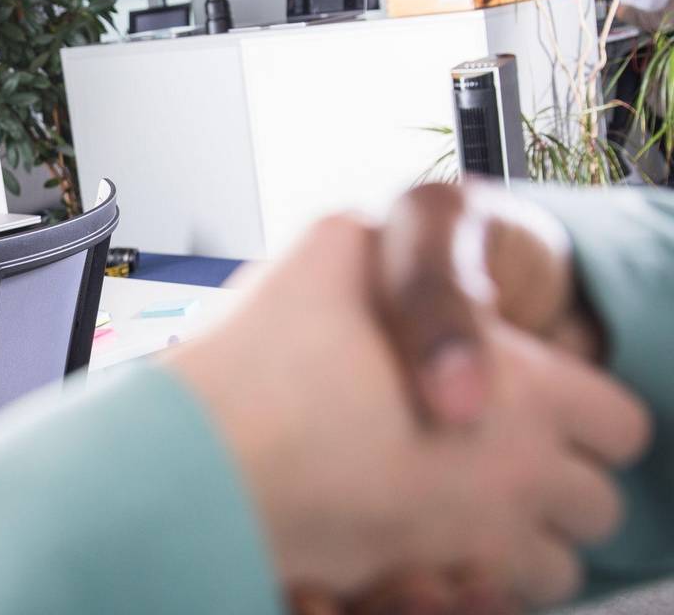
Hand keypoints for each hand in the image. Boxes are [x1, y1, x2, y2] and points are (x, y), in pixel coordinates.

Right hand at [168, 213, 648, 607]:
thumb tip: (436, 271)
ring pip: (545, 572)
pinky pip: (469, 604)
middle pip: (593, 510)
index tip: (544, 401)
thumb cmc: (271, 355)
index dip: (586, 411)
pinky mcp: (406, 584)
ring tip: (454, 503)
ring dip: (513, 544)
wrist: (198, 453)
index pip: (619, 423)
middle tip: (496, 455)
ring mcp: (467, 547)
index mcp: (526, 395)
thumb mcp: (342, 239)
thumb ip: (408, 254)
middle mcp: (515, 482)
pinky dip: (453, 584)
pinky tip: (409, 546)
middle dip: (556, 489)